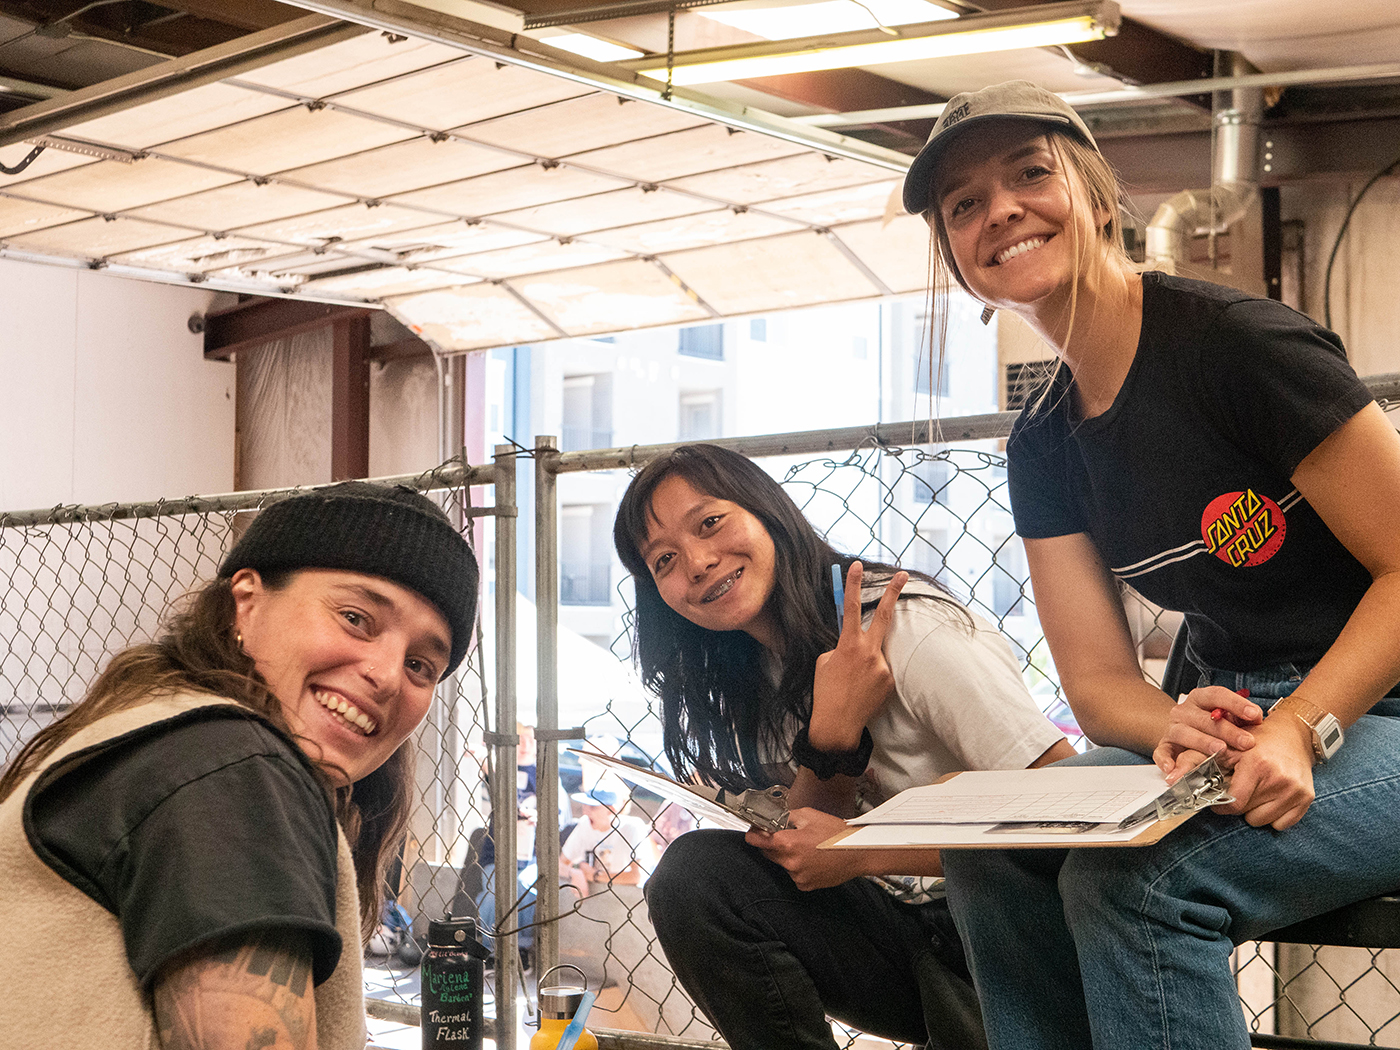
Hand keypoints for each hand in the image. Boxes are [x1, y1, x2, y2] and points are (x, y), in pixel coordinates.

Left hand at [746, 807, 858, 890]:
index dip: (753, 835)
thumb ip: (787, 816)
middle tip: (786, 834)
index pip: (758, 841)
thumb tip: (775, 819)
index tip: (752, 833)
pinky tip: (812, 858)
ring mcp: (798, 876)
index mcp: (789, 843)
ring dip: (788, 855)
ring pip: (782, 863)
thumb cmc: (838, 834)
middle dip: (772, 844)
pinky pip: (794, 874)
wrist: (858, 852)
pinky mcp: (805, 885)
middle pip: (769, 853)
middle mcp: (791, 862)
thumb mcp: (810, 815)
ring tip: (807, 847)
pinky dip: (798, 866)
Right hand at [809, 563, 907, 750]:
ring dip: (867, 660)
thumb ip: (841, 645)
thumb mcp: (825, 662)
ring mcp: (883, 666)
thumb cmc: (826, 692)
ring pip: (877, 651)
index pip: (852, 608)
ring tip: (853, 682)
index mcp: (849, 645)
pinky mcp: (890, 681)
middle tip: (903, 574)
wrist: (837, 725)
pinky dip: (871, 676)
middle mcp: (870, 652)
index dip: (853, 585)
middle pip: (885, 615)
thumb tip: (853, 640)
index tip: (856, 565)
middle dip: (894, 592)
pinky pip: (881, 670)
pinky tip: (861, 690)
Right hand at [1154, 686, 1262, 781]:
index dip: (1236, 704)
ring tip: (1219, 750)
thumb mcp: (1228, 718)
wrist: (1184, 734)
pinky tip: (1173, 767)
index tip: (1255, 715)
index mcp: (1201, 699)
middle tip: (1247, 742)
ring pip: (1184, 733)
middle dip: (1228, 730)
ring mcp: (1172, 728)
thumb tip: (1257, 718)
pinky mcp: (1165, 746)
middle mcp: (1184, 711)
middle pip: (1204, 718)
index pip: (1217, 695)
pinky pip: (1162, 752)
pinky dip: (1165, 760)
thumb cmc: (1213, 727)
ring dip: (1202, 742)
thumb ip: (1241, 718)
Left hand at [1210, 713, 1316, 829]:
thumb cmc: (1255, 740)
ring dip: (1255, 811)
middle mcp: (1279, 778)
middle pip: (1248, 814)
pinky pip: (1283, 824)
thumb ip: (1200, 761)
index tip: (1218, 800)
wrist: (1293, 734)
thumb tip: (1174, 779)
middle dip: (1239, 805)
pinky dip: (1274, 816)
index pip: (1234, 803)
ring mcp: (1295, 789)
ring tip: (1256, 791)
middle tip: (1240, 789)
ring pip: (1264, 821)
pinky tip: (1271, 798)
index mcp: (1257, 765)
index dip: (1222, 805)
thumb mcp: (1227, 745)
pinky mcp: (1307, 798)